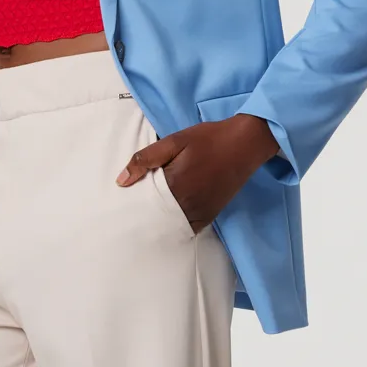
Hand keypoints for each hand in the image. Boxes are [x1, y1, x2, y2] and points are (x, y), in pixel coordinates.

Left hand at [115, 114, 281, 231]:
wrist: (245, 143)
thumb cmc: (208, 139)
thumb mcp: (174, 141)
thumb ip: (146, 159)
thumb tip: (121, 181)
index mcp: (174, 186)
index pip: (144, 204)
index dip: (134, 204)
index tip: (123, 206)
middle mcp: (187, 205)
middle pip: (157, 217)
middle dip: (146, 215)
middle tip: (133, 212)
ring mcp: (201, 212)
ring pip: (172, 225)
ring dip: (162, 221)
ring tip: (150, 214)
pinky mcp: (210, 215)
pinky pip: (189, 227)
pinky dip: (178, 223)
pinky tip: (171, 215)